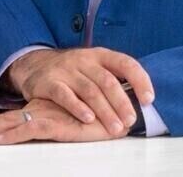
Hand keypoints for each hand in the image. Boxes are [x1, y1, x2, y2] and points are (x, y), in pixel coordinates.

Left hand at [0, 98, 124, 144]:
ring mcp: (50, 116)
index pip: (17, 116)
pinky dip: (13, 135)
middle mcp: (45, 111)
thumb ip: (62, 123)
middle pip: (10, 118)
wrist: (120, 113)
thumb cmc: (100, 118)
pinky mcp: (59, 124)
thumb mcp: (77, 122)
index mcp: (47, 109)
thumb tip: (50, 131)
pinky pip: (30, 129)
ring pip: (15, 123)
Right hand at [5, 47, 153, 135]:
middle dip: (122, 102)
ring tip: (115, 128)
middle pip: (107, 81)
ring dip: (105, 110)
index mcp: (100, 55)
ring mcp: (66, 70)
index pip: (125, 63)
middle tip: (130, 121)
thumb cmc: (73, 71)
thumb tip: (141, 99)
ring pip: (89, 90)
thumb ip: (113, 78)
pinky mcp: (49, 82)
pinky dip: (77, 107)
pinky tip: (88, 119)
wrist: (34, 65)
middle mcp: (84, 59)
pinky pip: (65, 95)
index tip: (148, 99)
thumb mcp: (93, 66)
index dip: (139, 80)